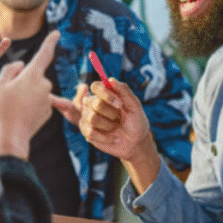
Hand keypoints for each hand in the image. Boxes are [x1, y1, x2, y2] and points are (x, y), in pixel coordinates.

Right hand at [0, 30, 59, 158]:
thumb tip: (21, 65)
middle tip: (9, 94)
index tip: (57, 33)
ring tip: (13, 107)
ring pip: (35, 90)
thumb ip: (11, 69)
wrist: (12, 136)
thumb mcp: (0, 84)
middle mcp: (44, 84)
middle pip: (34, 76)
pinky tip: (20, 114)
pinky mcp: (48, 111)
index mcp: (33, 75)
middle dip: (24, 81)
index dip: (50, 42)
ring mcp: (47, 99)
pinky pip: (38, 102)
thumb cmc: (3, 108)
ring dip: (26, 94)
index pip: (44, 54)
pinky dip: (30, 105)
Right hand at [52, 78, 160, 192]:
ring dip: (109, 125)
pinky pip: (91, 132)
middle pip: (94, 102)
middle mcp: (93, 103)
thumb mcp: (134, 106)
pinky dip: (106, 137)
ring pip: (92, 117)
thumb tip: (110, 79)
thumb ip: (124, 91)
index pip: (96, 86)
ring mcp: (88, 117)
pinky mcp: (87, 132)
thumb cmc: (136, 122)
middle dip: (111, 112)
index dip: (106, 94)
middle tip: (119, 118)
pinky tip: (114, 138)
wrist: (136, 143)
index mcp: (105, 94)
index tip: (119, 104)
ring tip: (115, 127)